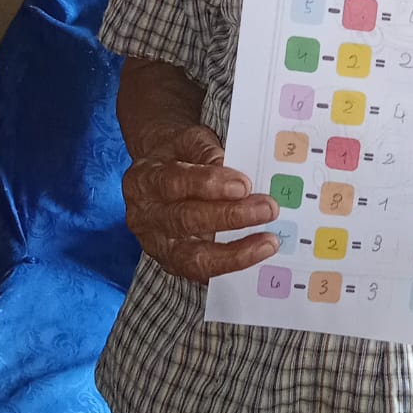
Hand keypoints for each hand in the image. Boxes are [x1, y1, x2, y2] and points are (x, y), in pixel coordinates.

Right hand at [122, 124, 278, 281]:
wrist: (157, 172)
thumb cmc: (178, 155)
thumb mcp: (188, 140)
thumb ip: (206, 151)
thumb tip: (231, 169)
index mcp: (144, 180)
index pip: (175, 182)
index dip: (209, 184)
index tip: (244, 185)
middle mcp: (145, 216)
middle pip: (185, 220)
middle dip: (230, 216)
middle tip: (267, 209)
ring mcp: (156, 244)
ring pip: (192, 256)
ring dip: (234, 252)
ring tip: (268, 242)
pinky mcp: (171, 263)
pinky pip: (202, 272)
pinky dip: (230, 266)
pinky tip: (255, 256)